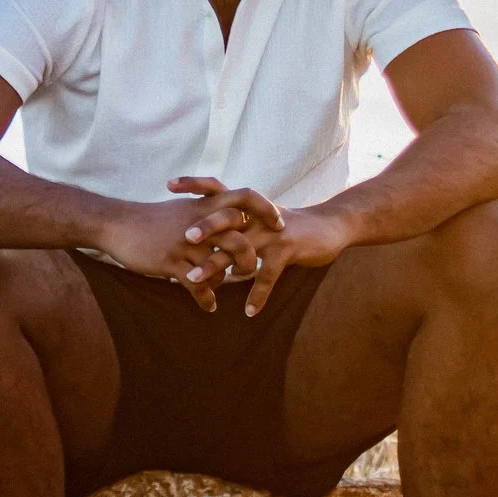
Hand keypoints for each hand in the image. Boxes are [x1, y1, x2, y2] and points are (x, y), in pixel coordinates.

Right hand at [97, 179, 283, 309]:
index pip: (245, 197)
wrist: (117, 224)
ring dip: (228, 279)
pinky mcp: (170, 262)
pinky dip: (206, 298)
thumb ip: (207, 211)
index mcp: (203, 205)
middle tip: (253, 268)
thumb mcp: (182, 208)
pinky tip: (209, 306)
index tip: (277, 223)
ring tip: (228, 286)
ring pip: (220, 264)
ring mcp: (184, 244)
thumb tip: (231, 219)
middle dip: (251, 257)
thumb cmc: (150, 219)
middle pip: (240, 237)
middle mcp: (198, 223)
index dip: (266, 209)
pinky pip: (196, 285)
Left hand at [165, 185, 354, 315]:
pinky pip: (268, 275)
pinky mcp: (287, 250)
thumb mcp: (259, 218)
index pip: (217, 189)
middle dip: (203, 227)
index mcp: (245, 207)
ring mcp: (271, 232)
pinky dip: (258, 295)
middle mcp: (255, 216)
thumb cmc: (287, 224)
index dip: (194, 184)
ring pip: (239, 249)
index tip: (168, 184)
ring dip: (215, 266)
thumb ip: (234, 222)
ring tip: (193, 280)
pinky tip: (249, 312)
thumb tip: (203, 232)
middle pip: (224, 218)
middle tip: (183, 238)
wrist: (329, 226)